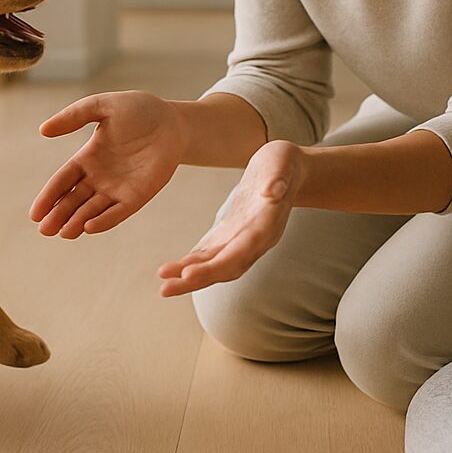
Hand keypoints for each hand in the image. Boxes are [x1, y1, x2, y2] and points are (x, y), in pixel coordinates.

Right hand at [30, 91, 187, 238]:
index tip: (34, 214)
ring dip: (77, 222)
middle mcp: (99, 178)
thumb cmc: (137, 110)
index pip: (62, 181)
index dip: (48, 197)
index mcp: (87, 158)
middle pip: (73, 201)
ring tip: (63, 233)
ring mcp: (118, 189)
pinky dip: (104, 220)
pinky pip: (118, 212)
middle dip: (58, 215)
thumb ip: (73, 116)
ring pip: (92, 210)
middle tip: (44, 230)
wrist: (173, 120)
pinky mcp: (138, 196)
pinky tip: (89, 227)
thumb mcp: (102, 106)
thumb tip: (43, 130)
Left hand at [157, 139, 304, 297]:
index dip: (215, 266)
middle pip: (224, 268)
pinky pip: (210, 254)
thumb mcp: (283, 162)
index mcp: (266, 227)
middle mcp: (254, 241)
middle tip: (165, 289)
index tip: (189, 274)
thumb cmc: (284, 164)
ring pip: (214, 266)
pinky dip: (192, 264)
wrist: (287, 171)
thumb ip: (278, 178)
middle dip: (196, 280)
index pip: (239, 253)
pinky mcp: (230, 235)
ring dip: (189, 277)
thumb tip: (273, 190)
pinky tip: (173, 271)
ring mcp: (242, 241)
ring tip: (164, 285)